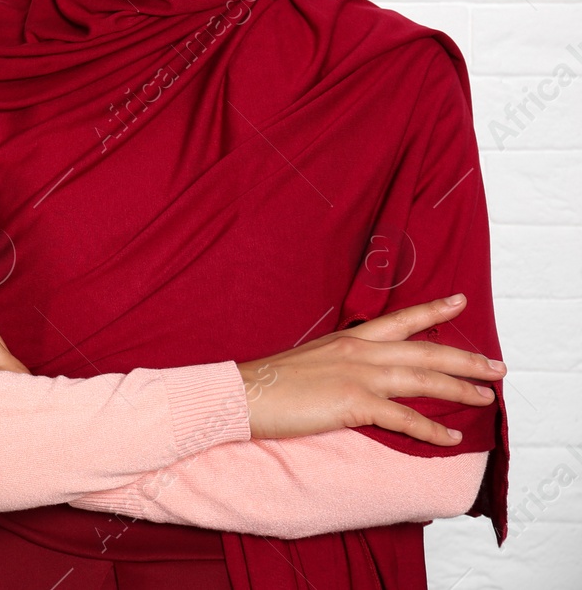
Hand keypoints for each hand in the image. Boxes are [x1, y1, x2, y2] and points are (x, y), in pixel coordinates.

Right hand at [235, 293, 506, 445]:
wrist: (242, 393)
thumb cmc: (270, 382)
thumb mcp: (310, 362)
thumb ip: (339, 363)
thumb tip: (357, 375)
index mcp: (348, 339)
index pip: (399, 320)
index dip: (433, 311)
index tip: (460, 302)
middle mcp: (359, 351)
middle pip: (424, 349)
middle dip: (465, 358)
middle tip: (497, 366)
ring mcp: (358, 375)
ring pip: (423, 379)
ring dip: (460, 389)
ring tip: (486, 396)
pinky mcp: (354, 403)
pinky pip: (404, 418)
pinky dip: (431, 430)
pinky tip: (450, 438)